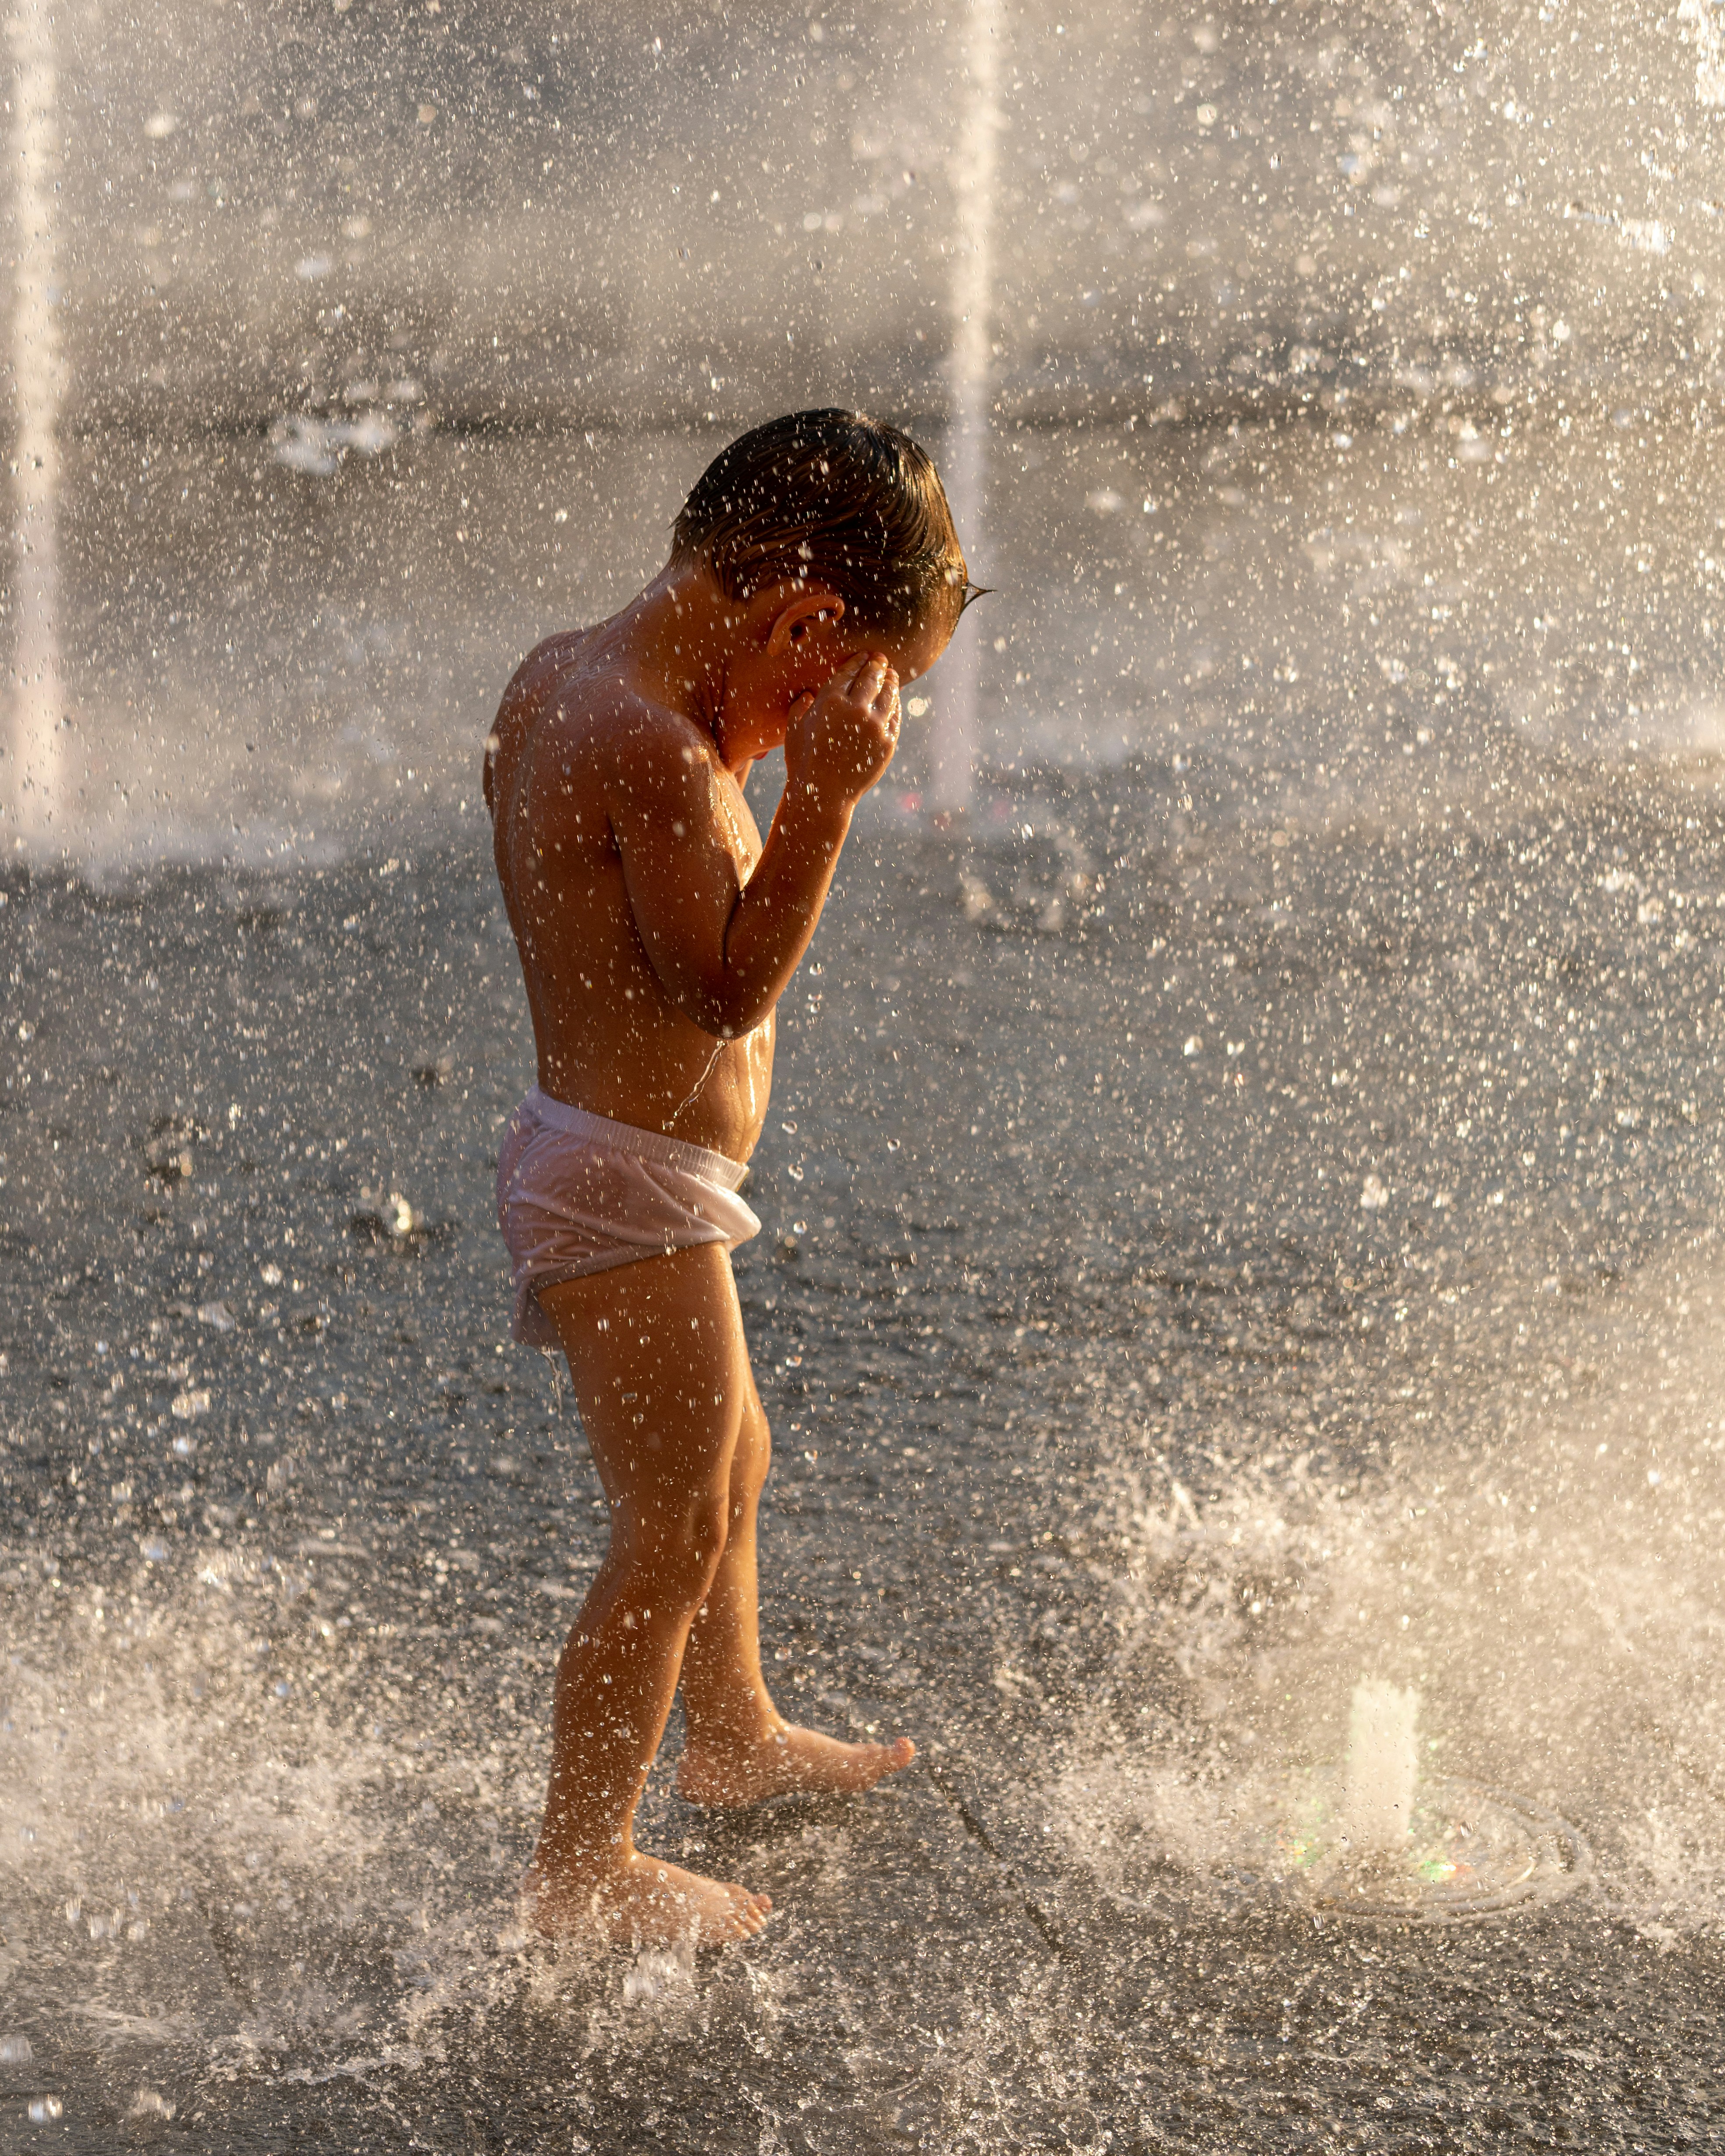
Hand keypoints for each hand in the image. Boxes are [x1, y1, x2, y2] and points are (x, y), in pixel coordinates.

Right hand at [783, 652, 900, 810]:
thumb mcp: (795, 729)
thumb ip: (801, 707)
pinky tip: (894, 700)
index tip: (864, 656)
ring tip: (891, 675)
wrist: (823, 795)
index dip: (858, 661)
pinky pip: (895, 716)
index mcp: (830, 702)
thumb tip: (808, 695)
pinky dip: (895, 704)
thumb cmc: (803, 762)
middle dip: (877, 665)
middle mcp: (856, 710)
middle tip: (880, 659)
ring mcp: (875, 727)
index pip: (849, 672)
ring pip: (888, 694)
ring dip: (890, 681)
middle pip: (872, 678)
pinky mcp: (888, 743)